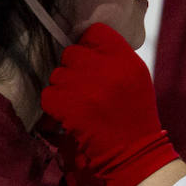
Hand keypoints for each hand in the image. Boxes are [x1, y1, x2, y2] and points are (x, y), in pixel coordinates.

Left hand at [40, 23, 178, 185]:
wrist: (134, 153)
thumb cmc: (135, 115)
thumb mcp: (137, 78)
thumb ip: (115, 58)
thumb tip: (85, 44)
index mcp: (127, 60)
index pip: (96, 32)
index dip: (88, 44)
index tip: (89, 59)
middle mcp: (108, 69)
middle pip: (71, 53)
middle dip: (72, 69)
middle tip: (81, 86)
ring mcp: (88, 88)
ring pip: (57, 74)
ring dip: (62, 88)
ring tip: (77, 103)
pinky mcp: (71, 107)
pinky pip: (48, 94)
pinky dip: (54, 105)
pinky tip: (68, 114)